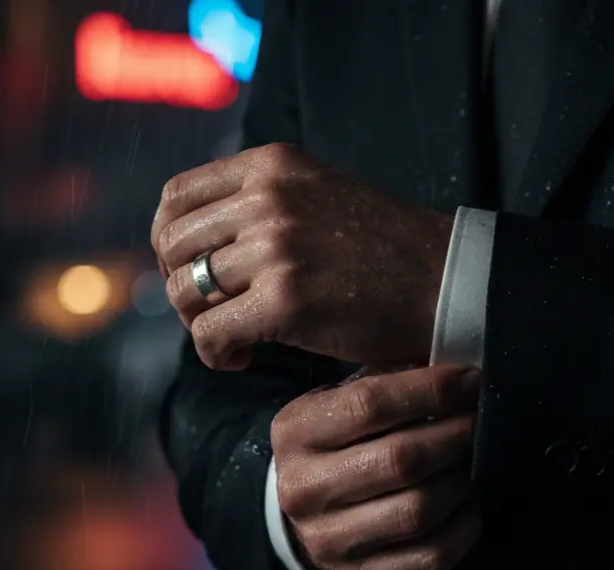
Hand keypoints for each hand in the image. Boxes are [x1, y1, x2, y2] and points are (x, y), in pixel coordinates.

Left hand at [151, 143, 453, 369]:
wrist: (444, 281)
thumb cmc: (383, 250)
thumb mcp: (317, 195)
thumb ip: (259, 203)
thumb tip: (189, 240)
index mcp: (272, 166)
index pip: (176, 196)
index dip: (168, 241)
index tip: (188, 271)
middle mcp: (268, 197)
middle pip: (171, 245)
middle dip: (179, 288)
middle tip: (212, 314)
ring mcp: (276, 246)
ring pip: (183, 292)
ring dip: (199, 325)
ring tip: (233, 339)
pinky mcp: (285, 299)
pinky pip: (210, 334)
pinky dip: (216, 355)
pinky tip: (242, 359)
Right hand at [270, 364, 481, 569]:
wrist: (304, 508)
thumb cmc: (339, 441)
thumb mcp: (340, 401)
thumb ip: (386, 383)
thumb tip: (454, 377)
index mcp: (295, 433)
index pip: (370, 404)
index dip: (431, 390)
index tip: (469, 381)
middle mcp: (302, 489)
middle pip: (400, 460)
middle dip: (454, 435)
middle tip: (479, 422)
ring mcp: (326, 541)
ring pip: (417, 511)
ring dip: (460, 482)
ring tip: (473, 462)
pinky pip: (429, 558)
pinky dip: (463, 530)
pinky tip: (471, 505)